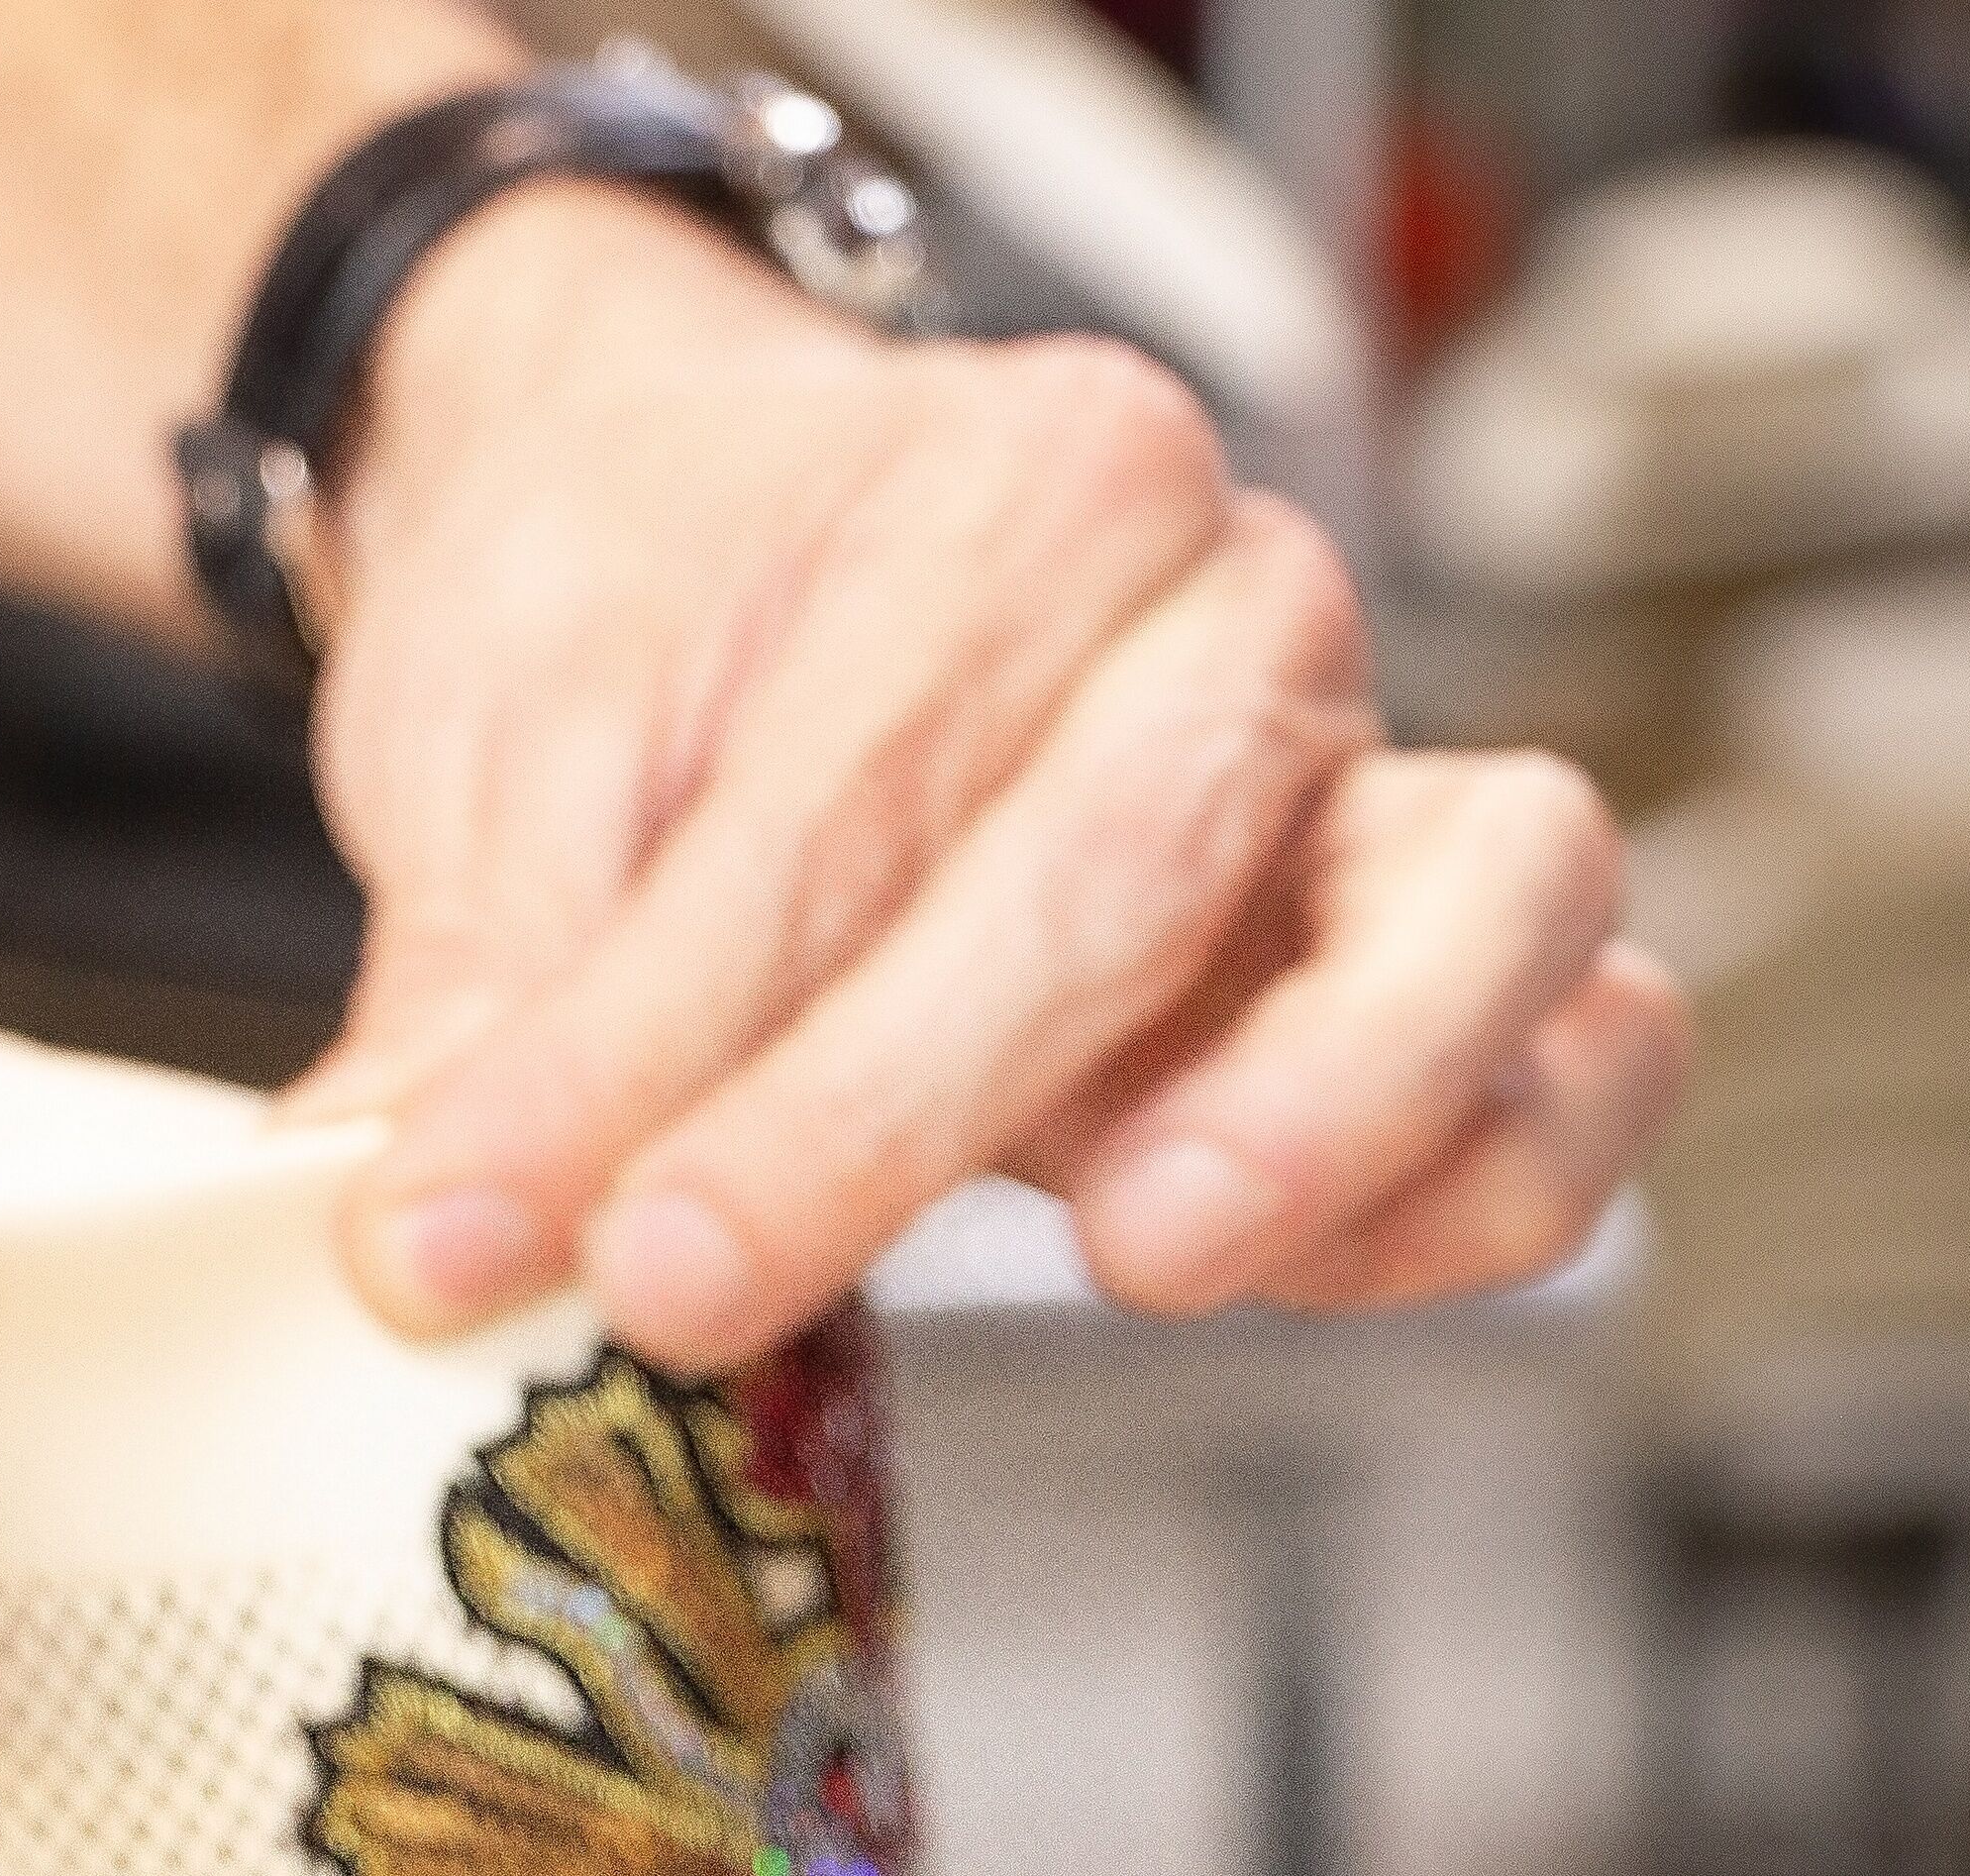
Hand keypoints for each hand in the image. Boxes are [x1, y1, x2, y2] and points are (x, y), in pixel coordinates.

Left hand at [292, 195, 1683, 1362]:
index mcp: (1018, 493)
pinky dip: (1482, 1173)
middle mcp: (1226, 612)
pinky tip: (1309, 1282)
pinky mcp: (1422, 958)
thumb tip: (394, 1233)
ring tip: (1141, 1254)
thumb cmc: (634, 618)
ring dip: (1332, 1107)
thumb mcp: (501, 776)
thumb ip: (475, 1012)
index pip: (835, 810)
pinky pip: (1575, 1046)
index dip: (635, 1056)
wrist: (694, 526)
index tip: (459, 1234)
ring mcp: (1360, 784)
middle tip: (680, 1289)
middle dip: (880, 1117)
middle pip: (1121, 870)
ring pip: (1487, 908)